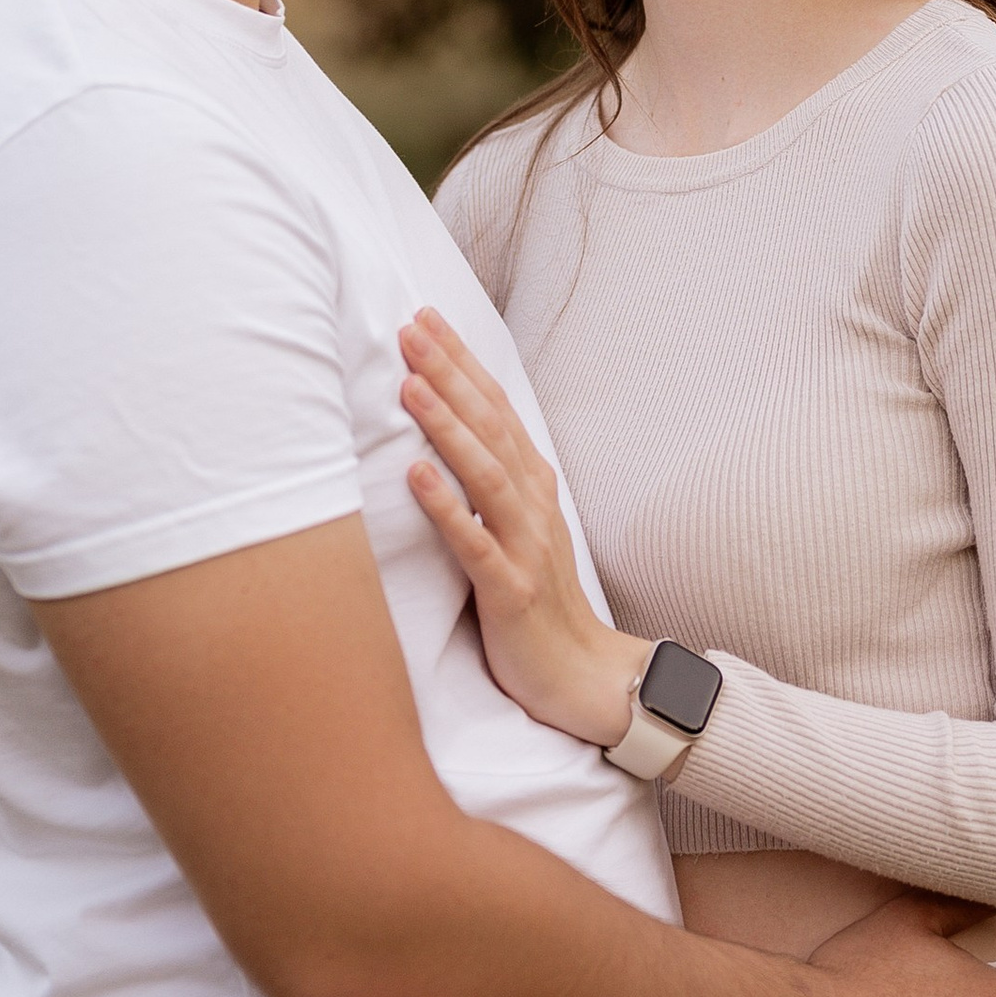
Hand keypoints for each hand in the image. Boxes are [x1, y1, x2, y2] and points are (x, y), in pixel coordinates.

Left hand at [400, 309, 649, 747]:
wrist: (586, 678)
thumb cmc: (540, 605)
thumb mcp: (522, 531)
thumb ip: (496, 483)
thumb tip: (456, 433)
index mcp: (533, 487)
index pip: (496, 409)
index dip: (461, 362)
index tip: (426, 319)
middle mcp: (533, 506)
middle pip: (490, 427)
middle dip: (449, 374)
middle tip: (409, 327)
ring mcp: (525, 548)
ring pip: (485, 475)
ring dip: (447, 426)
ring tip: (410, 384)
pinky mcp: (510, 593)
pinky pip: (475, 544)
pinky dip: (446, 507)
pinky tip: (415, 475)